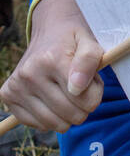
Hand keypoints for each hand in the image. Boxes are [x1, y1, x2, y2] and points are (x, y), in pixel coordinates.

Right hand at [0, 0, 103, 132]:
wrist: (49, 30)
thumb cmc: (73, 40)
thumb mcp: (89, 42)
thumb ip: (89, 61)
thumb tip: (77, 88)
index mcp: (51, 60)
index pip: (85, 99)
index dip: (96, 94)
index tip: (93, 82)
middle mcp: (29, 74)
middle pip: (71, 115)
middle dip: (83, 106)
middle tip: (80, 87)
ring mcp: (16, 86)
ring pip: (54, 124)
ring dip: (68, 114)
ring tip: (67, 92)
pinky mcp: (8, 96)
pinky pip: (38, 125)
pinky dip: (51, 118)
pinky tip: (52, 99)